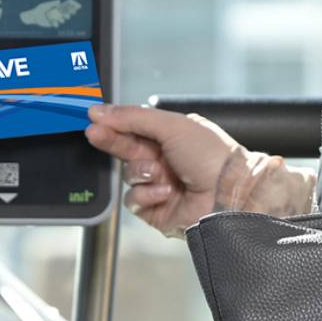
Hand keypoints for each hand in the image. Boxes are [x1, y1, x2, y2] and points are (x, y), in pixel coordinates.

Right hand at [84, 105, 238, 236]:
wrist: (228, 195)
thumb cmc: (210, 155)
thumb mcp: (172, 126)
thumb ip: (134, 117)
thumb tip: (102, 110)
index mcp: (171, 136)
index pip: (134, 127)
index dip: (113, 123)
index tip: (93, 118)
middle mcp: (164, 159)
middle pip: (125, 149)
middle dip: (111, 141)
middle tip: (95, 133)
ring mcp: (159, 184)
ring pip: (128, 176)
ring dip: (140, 172)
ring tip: (158, 172)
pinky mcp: (156, 209)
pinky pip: (134, 200)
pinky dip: (147, 195)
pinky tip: (166, 192)